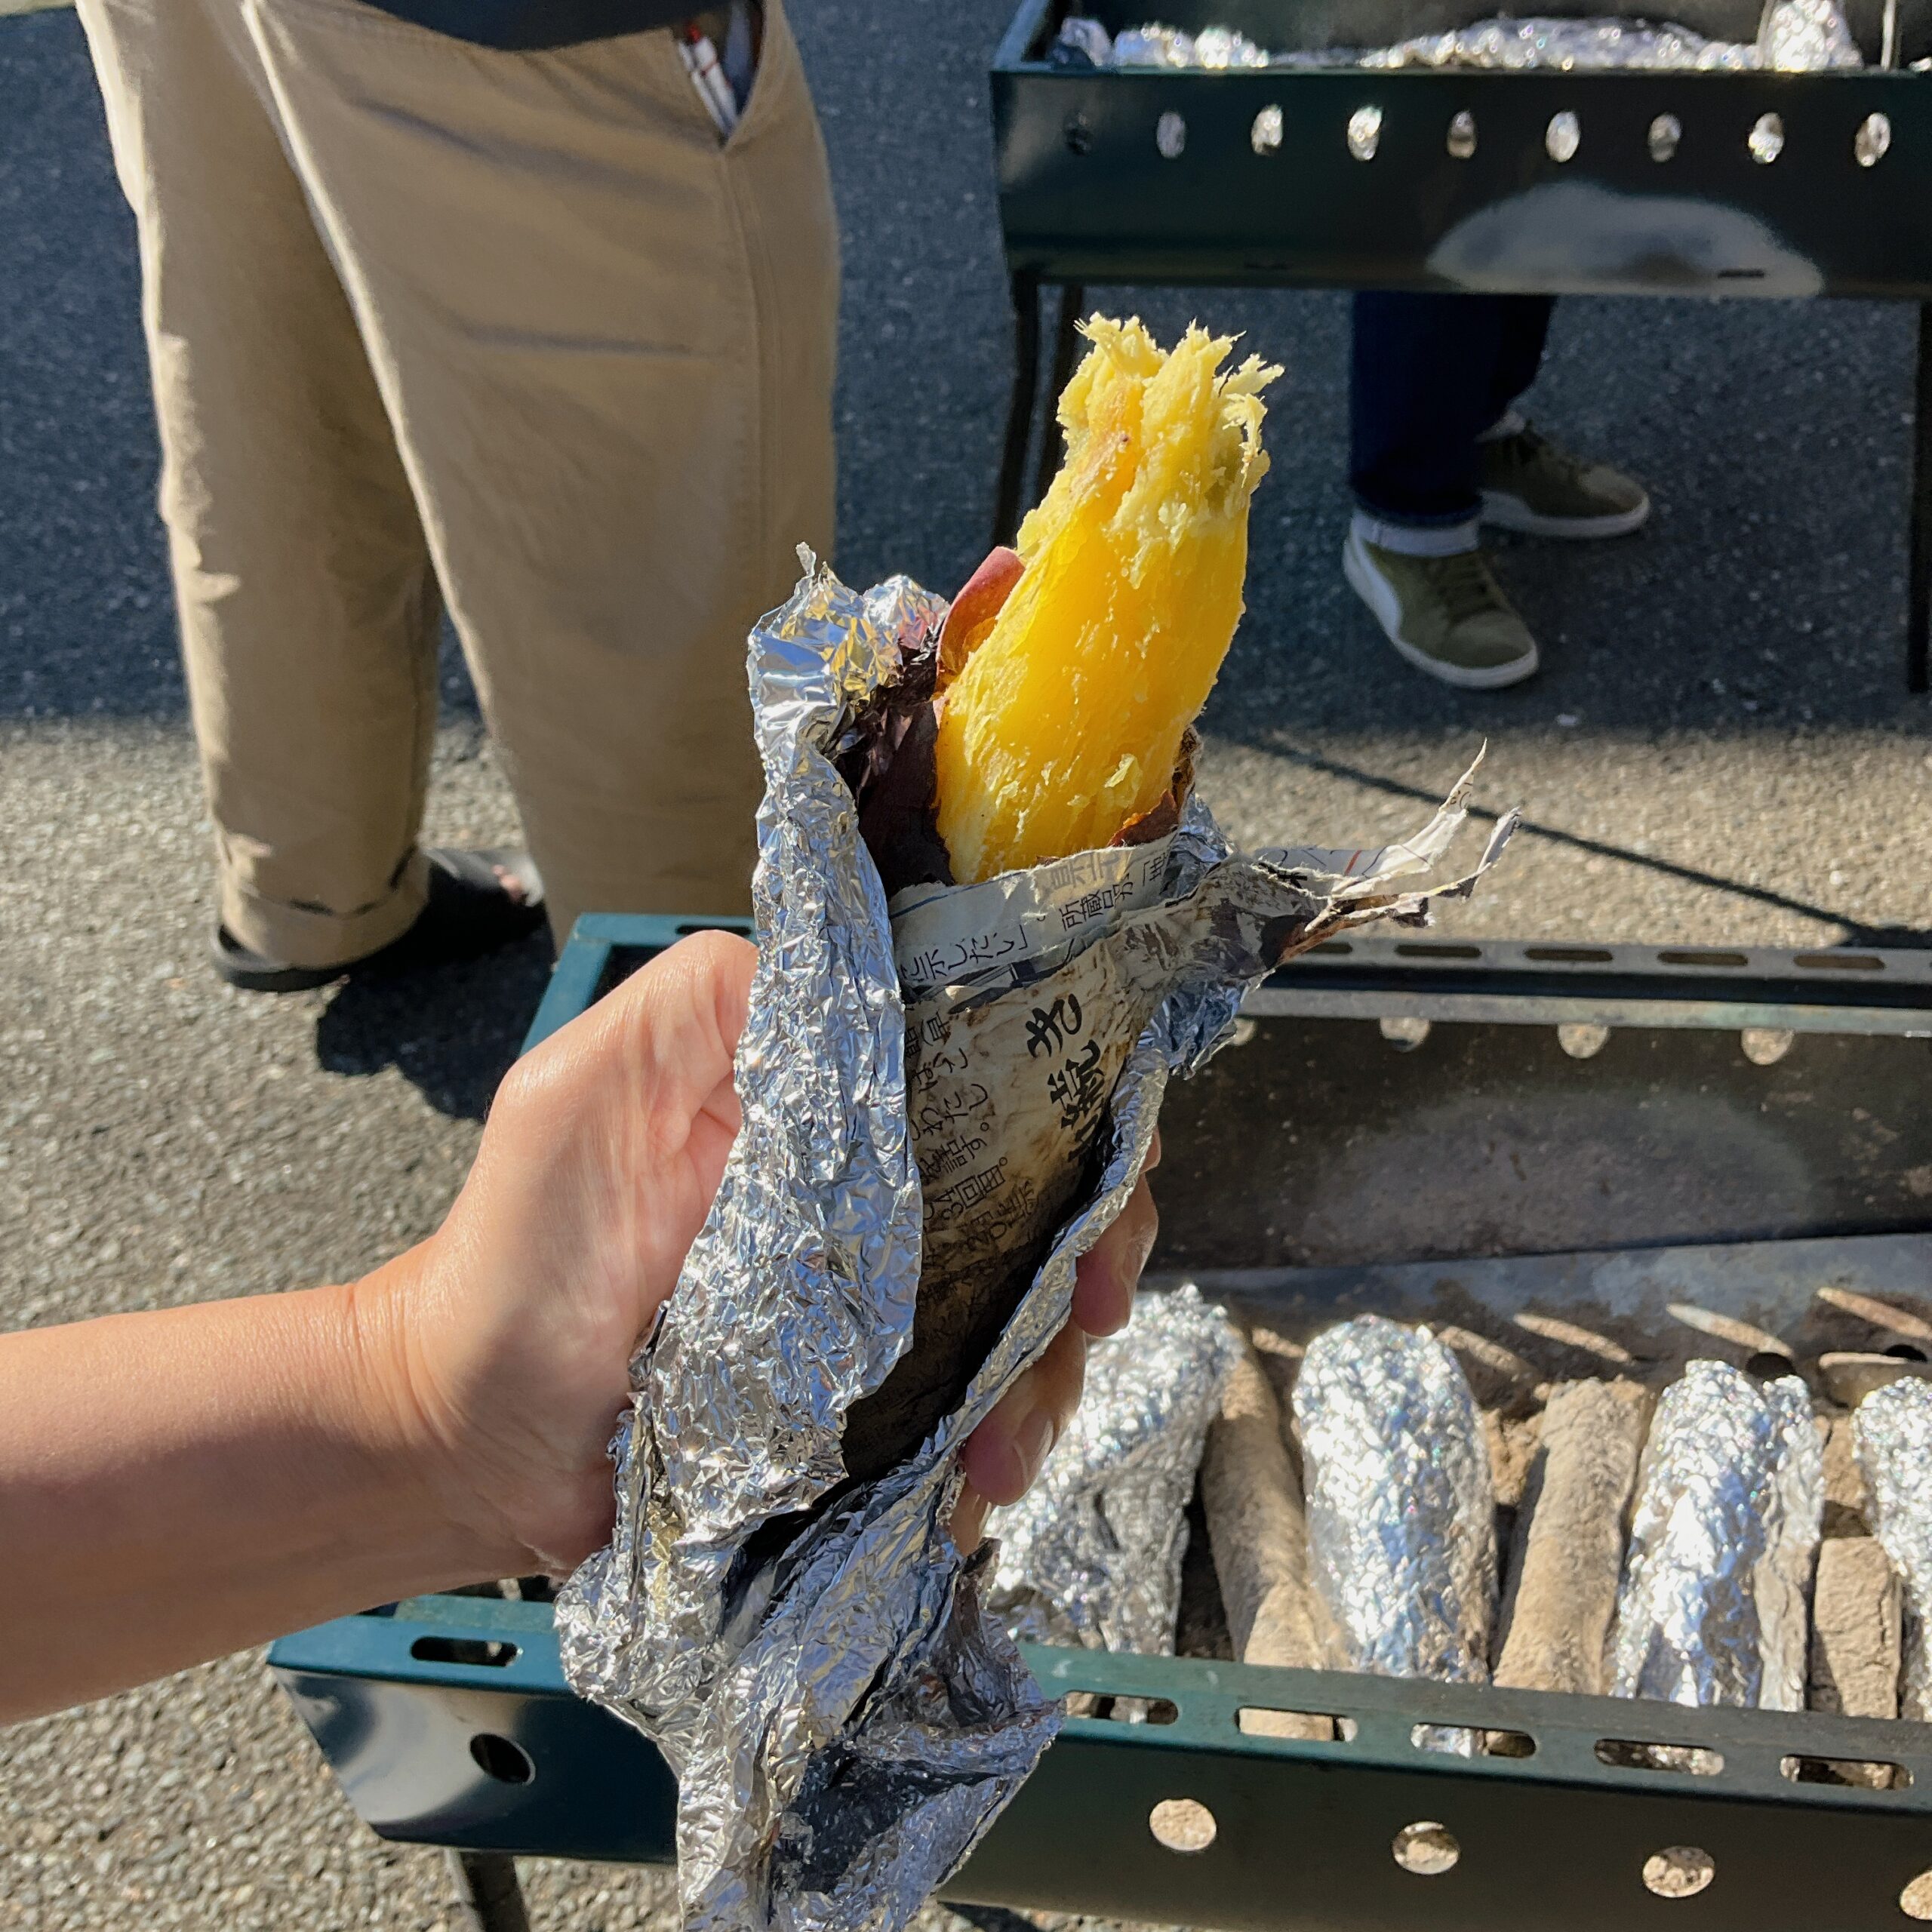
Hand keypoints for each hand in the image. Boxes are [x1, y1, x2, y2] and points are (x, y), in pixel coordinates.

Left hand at [359, 931, 1158, 1576]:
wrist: (472, 1440)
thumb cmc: (518, 1253)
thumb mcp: (586, 1088)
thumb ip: (708, 1003)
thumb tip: (864, 968)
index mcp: (831, 1106)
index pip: (990, 1085)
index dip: (1071, 1127)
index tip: (1093, 1194)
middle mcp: (876, 1199)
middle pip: (1037, 1209)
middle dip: (1089, 1260)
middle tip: (1086, 1320)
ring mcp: (878, 1313)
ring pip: (1023, 1322)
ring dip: (1047, 1379)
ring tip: (1005, 1450)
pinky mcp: (866, 1416)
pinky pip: (969, 1423)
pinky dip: (994, 1453)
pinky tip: (977, 1489)